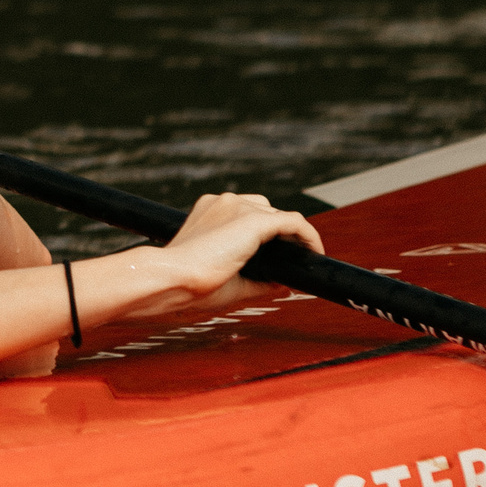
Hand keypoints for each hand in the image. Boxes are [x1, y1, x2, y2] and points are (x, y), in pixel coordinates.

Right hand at [152, 192, 324, 312]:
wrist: (171, 279)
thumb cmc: (188, 284)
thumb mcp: (227, 279)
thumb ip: (256, 278)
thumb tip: (281, 284)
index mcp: (209, 211)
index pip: (247, 213)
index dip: (268, 233)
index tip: (279, 254)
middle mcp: (223, 202)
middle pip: (266, 211)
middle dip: (282, 235)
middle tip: (295, 259)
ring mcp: (238, 207)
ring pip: (280, 216)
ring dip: (296, 236)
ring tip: (307, 256)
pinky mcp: (253, 220)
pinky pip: (293, 222)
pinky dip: (308, 236)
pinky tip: (314, 253)